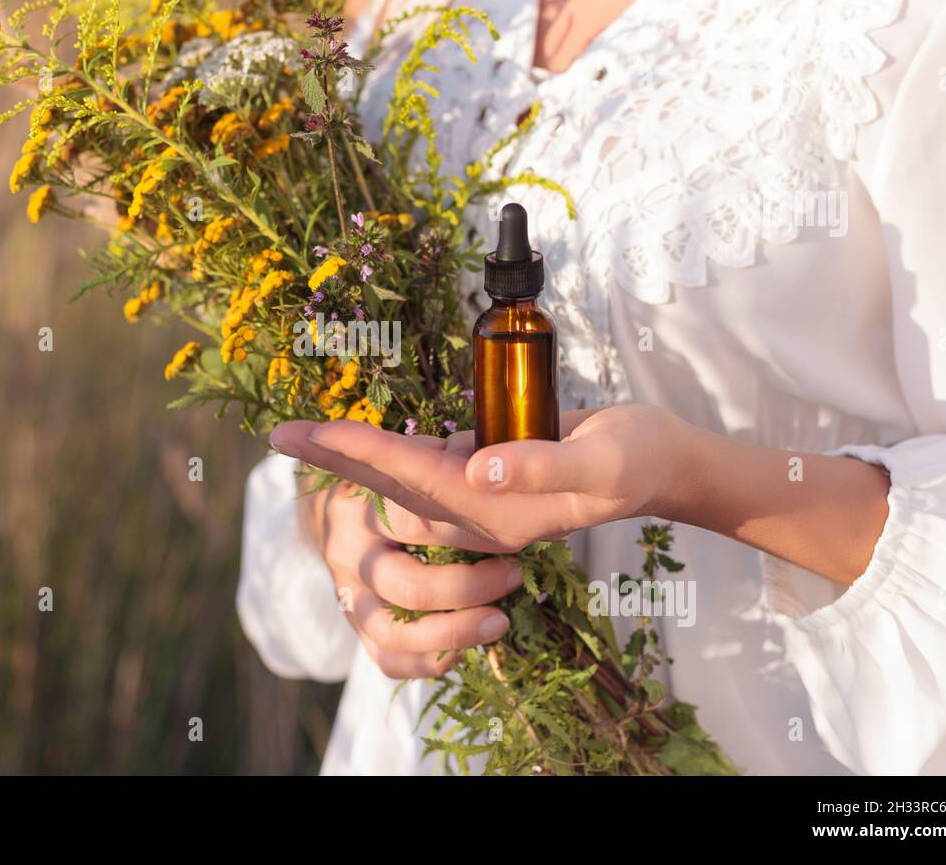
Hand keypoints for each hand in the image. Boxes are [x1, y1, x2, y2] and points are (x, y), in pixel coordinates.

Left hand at [273, 405, 692, 550]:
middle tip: (279, 436)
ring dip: (360, 457)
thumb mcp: (601, 458)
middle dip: (336, 458)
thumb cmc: (641, 458)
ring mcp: (485, 500)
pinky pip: (430, 470)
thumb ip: (540, 464)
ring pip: (404, 481)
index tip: (305, 432)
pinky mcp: (492, 478)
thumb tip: (474, 467)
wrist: (667, 467)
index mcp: (499, 513)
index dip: (357, 451)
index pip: (412, 478)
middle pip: (390, 484)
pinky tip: (371, 438)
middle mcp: (481, 514)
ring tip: (310, 435)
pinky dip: (395, 452)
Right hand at [297, 437, 524, 678]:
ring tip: (499, 622)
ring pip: (394, 632)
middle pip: (407, 584)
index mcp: (362, 505)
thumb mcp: (412, 461)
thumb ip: (446, 459)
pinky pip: (387, 660)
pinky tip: (462, 650)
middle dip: (468, 587)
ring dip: (454, 632)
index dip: (468, 534)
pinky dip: (427, 661)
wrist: (339, 519)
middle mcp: (349, 553)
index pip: (412, 523)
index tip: (516, 535)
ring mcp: (348, 596)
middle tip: (515, 574)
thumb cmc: (393, 484)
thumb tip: (492, 462)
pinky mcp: (357, 629)